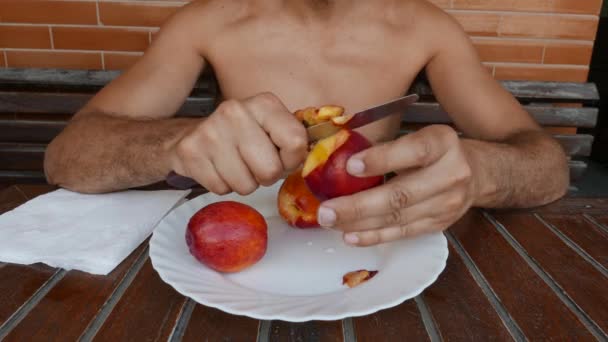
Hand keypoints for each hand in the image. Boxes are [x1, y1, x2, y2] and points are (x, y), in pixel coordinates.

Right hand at [171, 92, 307, 194]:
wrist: (191, 135)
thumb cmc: (242, 136)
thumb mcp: (272, 127)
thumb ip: (296, 139)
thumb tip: (316, 159)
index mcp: (264, 103)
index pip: (296, 143)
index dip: (291, 160)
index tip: (281, 156)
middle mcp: (235, 111)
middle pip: (270, 170)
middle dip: (266, 175)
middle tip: (255, 163)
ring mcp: (210, 131)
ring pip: (246, 185)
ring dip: (244, 182)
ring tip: (235, 164)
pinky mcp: (191, 152)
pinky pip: (221, 189)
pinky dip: (223, 185)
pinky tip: (218, 168)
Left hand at [317, 125, 476, 245]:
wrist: (479, 173)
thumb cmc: (437, 151)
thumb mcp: (421, 136)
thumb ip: (389, 147)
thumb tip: (338, 158)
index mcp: (443, 143)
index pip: (413, 151)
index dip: (381, 160)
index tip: (350, 166)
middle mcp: (450, 175)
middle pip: (401, 194)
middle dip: (358, 205)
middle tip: (326, 210)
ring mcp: (446, 205)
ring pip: (398, 218)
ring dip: (360, 223)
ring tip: (330, 222)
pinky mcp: (438, 225)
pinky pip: (402, 233)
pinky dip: (374, 236)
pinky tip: (350, 236)